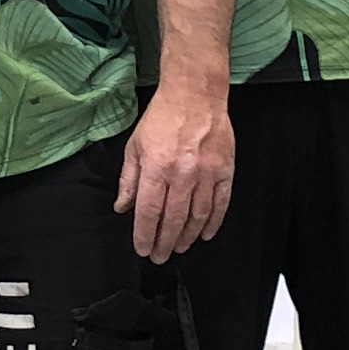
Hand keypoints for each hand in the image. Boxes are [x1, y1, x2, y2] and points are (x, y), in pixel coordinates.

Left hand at [115, 81, 234, 263]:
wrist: (195, 94)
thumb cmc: (162, 118)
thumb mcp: (135, 146)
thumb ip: (129, 180)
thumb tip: (123, 207)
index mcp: (157, 167)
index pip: (149, 212)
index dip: (145, 235)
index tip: (143, 249)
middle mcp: (183, 174)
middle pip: (173, 219)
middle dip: (165, 242)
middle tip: (160, 256)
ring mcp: (207, 173)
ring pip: (198, 216)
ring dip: (188, 236)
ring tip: (179, 247)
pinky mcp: (225, 170)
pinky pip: (221, 203)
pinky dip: (213, 222)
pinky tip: (206, 234)